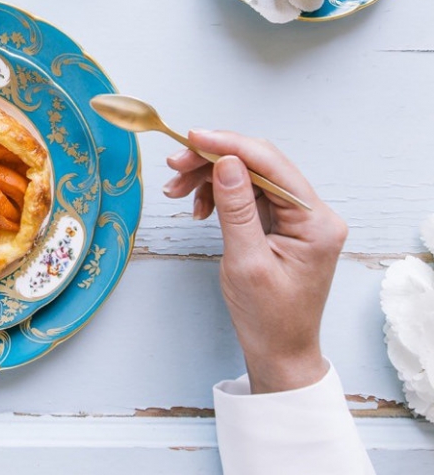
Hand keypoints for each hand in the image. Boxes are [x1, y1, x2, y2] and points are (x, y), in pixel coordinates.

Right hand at [163, 130, 347, 393]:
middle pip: (258, 164)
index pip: (271, 164)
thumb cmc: (267, 317)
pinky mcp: (280, 223)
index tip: (192, 138)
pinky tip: (198, 208)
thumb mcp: (246, 261)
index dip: (230, 145)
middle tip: (174, 166)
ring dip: (209, 178)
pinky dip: (217, 194)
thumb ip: (236, 208)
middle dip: (213, 160)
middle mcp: (312, 213)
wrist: (278, 352)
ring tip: (176, 191)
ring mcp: (296, 217)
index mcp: (316, 221)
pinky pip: (246, 194)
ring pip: (247, 176)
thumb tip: (226, 161)